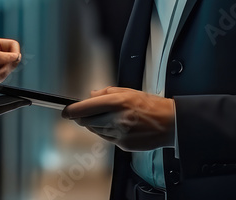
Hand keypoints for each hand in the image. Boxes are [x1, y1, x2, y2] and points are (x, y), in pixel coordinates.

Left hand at [61, 87, 175, 151]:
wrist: (170, 123)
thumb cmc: (151, 106)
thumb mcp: (128, 91)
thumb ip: (106, 92)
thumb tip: (90, 95)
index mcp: (117, 102)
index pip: (85, 108)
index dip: (71, 111)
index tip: (65, 111)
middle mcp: (117, 119)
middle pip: (87, 122)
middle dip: (83, 118)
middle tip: (86, 114)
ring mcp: (120, 134)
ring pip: (96, 131)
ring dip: (97, 125)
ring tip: (111, 118)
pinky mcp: (123, 145)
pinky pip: (108, 139)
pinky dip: (108, 133)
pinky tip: (120, 127)